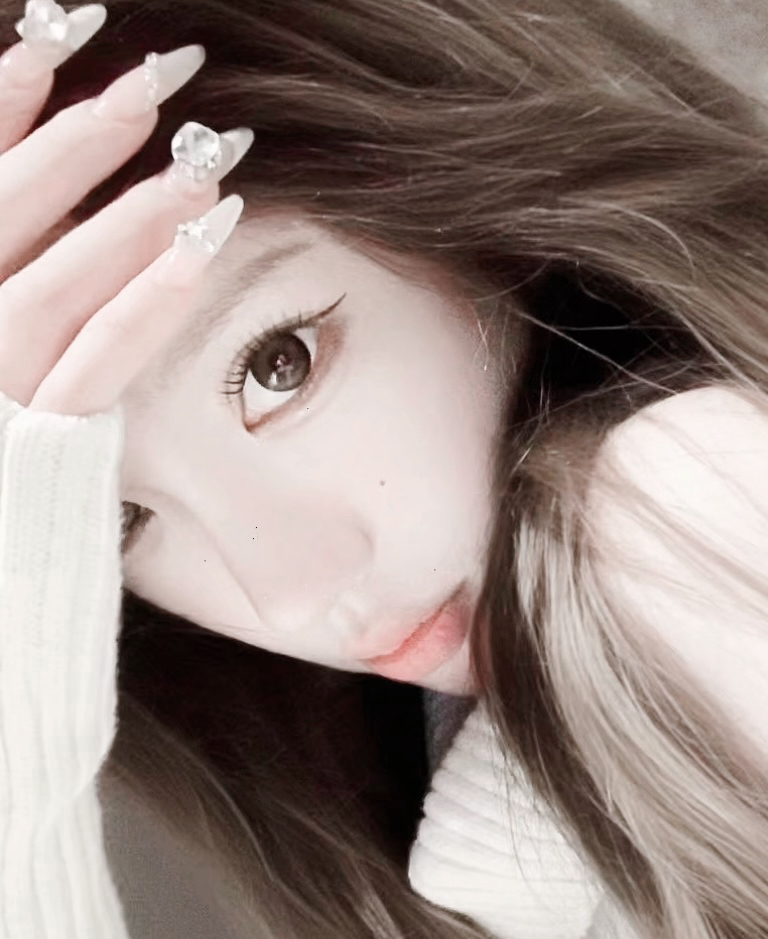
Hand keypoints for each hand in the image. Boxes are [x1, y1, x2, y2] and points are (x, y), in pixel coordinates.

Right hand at [0, 4, 249, 417]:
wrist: (8, 517)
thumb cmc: (13, 404)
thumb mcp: (10, 290)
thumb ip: (24, 221)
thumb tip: (46, 113)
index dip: (9, 92)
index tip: (67, 24)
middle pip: (10, 209)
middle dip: (83, 138)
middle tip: (158, 80)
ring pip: (54, 284)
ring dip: (129, 218)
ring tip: (204, 166)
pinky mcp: (45, 433)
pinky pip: (97, 361)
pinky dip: (147, 302)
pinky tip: (202, 252)